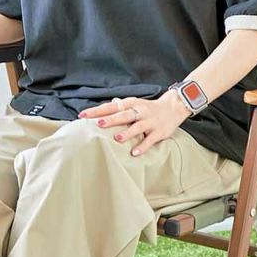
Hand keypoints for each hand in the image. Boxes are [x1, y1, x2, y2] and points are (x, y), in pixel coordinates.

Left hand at [77, 91, 191, 155]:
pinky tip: (134, 152)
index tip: (83, 115)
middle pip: (123, 115)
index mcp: (130, 104)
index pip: (111, 106)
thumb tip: (97, 116)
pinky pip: (150, 139)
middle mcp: (139, 111)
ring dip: (127, 133)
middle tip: (99, 124)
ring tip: (117, 138)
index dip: (97, 111)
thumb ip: (117, 110)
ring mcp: (149, 121)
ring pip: (137, 127)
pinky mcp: (158, 132)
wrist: (173, 107)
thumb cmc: (147, 109)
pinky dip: (142, 146)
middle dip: (111, 119)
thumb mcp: (133, 105)